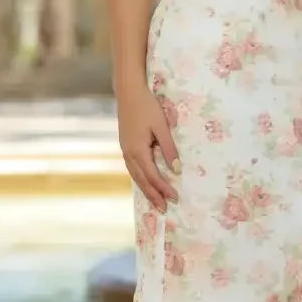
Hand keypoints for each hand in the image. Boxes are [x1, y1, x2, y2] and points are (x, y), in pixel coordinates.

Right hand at [117, 79, 179, 211]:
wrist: (128, 93)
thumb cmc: (148, 107)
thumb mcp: (162, 127)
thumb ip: (169, 149)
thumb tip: (176, 170)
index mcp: (138, 150)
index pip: (153, 175)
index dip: (163, 188)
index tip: (175, 197)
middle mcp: (129, 154)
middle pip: (142, 180)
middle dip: (153, 195)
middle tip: (164, 209)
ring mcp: (125, 151)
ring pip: (135, 176)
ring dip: (146, 190)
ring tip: (155, 202)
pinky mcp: (125, 146)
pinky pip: (132, 169)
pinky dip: (139, 180)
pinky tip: (144, 183)